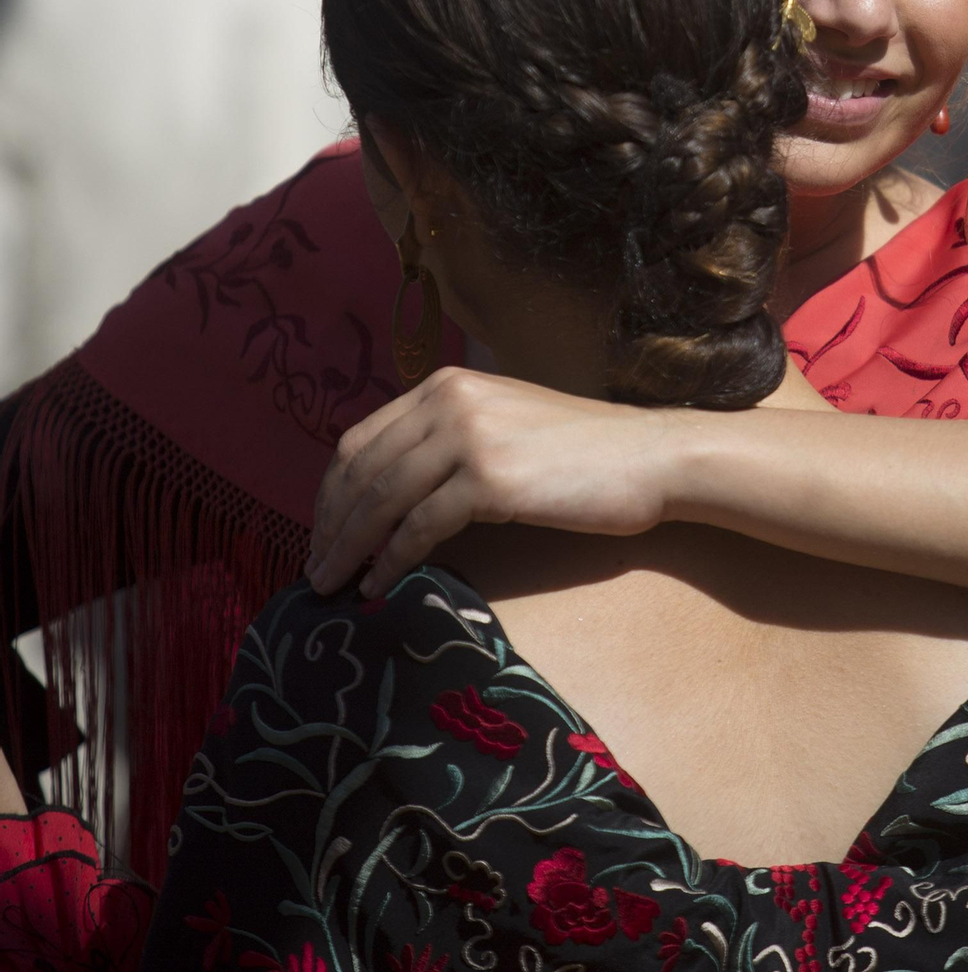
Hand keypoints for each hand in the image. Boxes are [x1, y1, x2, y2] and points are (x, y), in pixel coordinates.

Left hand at [308, 366, 681, 599]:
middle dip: (330, 527)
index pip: (361, 439)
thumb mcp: (504, 425)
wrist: (650, 457)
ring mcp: (468, 438)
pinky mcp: (489, 480)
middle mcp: (449, 401)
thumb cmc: (585, 452)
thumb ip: (451, 440)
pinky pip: (418, 528)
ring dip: (348, 549)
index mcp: (446, 385)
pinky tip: (378, 585)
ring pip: (381, 500)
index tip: (323, 534)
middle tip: (314, 570)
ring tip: (332, 586)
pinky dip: (390, 561)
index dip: (331, 494)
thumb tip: (395, 494)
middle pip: (360, 471)